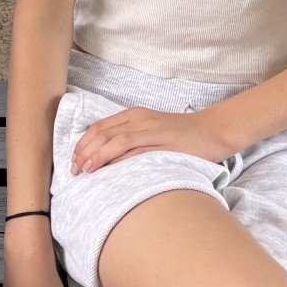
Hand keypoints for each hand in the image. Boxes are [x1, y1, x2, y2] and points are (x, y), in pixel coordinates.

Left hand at [71, 107, 232, 174]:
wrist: (213, 130)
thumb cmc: (182, 135)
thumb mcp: (151, 132)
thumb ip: (131, 140)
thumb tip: (107, 159)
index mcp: (134, 115)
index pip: (99, 127)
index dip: (83, 144)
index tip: (73, 160)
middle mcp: (140, 119)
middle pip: (102, 133)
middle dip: (84, 152)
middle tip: (75, 170)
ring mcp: (152, 130)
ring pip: (116, 140)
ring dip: (97, 156)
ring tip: (86, 171)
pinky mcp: (164, 143)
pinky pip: (137, 150)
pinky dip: (120, 159)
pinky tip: (109, 170)